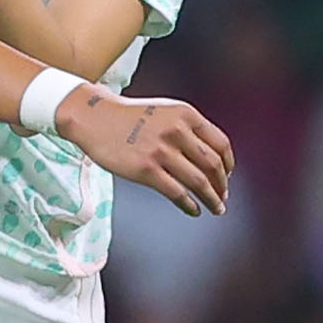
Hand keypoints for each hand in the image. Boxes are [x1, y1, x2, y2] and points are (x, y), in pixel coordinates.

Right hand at [56, 86, 234, 215]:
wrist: (94, 118)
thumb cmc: (129, 116)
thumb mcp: (165, 111)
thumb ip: (187, 128)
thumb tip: (210, 157)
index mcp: (186, 115)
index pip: (221, 143)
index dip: (228, 164)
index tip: (227, 176)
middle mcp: (177, 131)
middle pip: (213, 165)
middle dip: (222, 185)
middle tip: (223, 196)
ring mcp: (161, 151)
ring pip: (198, 182)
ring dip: (212, 199)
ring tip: (216, 208)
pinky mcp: (145, 170)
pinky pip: (177, 193)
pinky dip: (190, 205)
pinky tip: (194, 210)